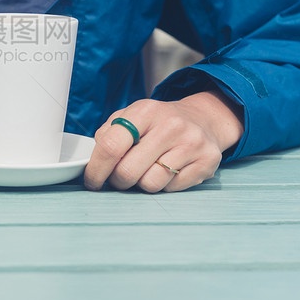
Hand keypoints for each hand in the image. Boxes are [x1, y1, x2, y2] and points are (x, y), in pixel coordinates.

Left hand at [83, 90, 243, 192]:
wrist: (201, 119)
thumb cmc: (157, 122)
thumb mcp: (130, 117)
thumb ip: (108, 135)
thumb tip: (93, 162)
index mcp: (144, 111)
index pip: (111, 146)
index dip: (96, 169)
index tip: (92, 181)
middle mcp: (170, 125)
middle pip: (128, 171)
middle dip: (118, 181)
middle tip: (120, 177)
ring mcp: (191, 143)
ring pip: (150, 184)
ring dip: (142, 183)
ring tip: (148, 169)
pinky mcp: (207, 161)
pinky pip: (171, 188)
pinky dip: (164, 185)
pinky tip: (168, 170)